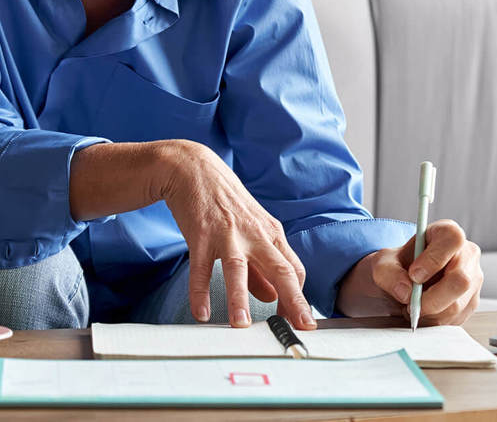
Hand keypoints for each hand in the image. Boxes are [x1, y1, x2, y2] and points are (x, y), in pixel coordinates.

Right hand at [152, 139, 315, 329]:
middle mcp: (254, 233)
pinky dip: (199, 292)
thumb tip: (272, 297)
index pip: (294, 269)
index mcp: (271, 232)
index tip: (301, 321)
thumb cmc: (226, 203)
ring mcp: (228, 233)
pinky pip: (200, 268)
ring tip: (241, 326)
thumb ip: (261, 266)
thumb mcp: (251, 230)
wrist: (195, 169)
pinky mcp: (201, 234)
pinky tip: (201, 313)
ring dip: (240, 298)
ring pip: (238, 269)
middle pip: (280, 269)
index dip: (299, 296)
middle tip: (300, 328)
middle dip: (293, 300)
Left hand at [335, 220, 482, 324]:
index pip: (452, 240)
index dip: (434, 259)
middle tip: (410, 303)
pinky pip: (455, 319)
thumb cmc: (398, 266)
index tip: (414, 274)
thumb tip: (406, 291)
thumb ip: (389, 273)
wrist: (402, 282)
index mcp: (447, 233)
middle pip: (460, 280)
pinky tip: (423, 313)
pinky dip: (434, 321)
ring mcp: (473, 280)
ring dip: (429, 313)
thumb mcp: (383, 264)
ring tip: (412, 307)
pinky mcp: (470, 303)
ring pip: (457, 305)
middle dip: (431, 299)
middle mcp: (467, 255)